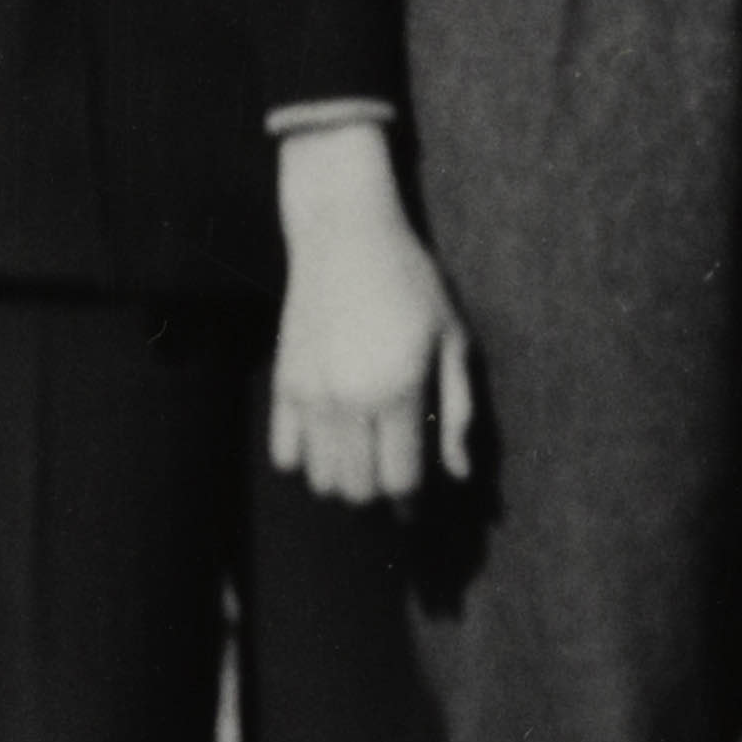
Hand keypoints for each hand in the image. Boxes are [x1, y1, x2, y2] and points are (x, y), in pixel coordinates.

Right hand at [263, 136, 474, 508]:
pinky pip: (284, 455)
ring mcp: (310, 395)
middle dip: (378, 494)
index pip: (400, 479)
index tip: (418, 505)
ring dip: (343, 481)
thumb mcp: (453, 339)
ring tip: (364, 459)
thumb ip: (457, 409)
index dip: (411, 502)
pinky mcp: (282, 384)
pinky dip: (306, 461)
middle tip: (392, 476)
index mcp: (400, 390)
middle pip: (357, 489)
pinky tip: (329, 441)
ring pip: (320, 479)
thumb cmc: (412, 283)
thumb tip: (459, 474)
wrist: (344, 236)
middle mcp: (350, 400)